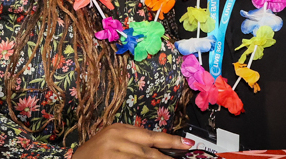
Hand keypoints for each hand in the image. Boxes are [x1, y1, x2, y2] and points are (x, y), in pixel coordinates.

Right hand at [73, 123, 194, 158]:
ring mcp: (113, 154)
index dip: (171, 141)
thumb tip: (159, 148)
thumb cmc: (97, 151)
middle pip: (148, 152)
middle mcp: (116, 139)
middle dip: (166, 158)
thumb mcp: (115, 138)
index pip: (151, 136)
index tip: (187, 145)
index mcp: (120, 129)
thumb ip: (134, 140)